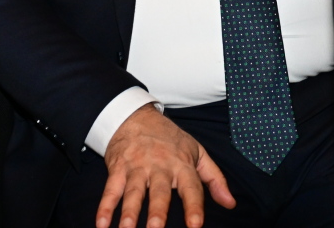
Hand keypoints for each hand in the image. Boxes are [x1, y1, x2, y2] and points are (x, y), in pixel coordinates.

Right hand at [98, 105, 233, 227]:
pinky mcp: (118, 168)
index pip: (191, 188)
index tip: (195, 225)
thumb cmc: (170, 140)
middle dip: (157, 211)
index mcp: (182, 165)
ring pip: (133, 192)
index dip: (194, 206)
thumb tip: (230, 203)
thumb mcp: (197, 153)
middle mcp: (160, 167)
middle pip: (159, 192)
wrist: (136, 116)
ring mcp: (137, 167)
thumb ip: (214, 179)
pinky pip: (110, 189)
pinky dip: (105, 206)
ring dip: (129, 212)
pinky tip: (102, 223)